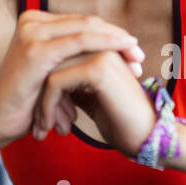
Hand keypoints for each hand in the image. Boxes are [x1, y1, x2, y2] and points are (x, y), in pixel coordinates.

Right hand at [0, 10, 143, 149]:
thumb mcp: (53, 72)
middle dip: (117, 37)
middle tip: (140, 53)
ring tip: (136, 58)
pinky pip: (80, 42)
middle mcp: (30, 21)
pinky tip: (123, 53)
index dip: (110, 34)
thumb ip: (73, 56)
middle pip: (87, 23)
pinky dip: (105, 45)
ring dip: (116, 42)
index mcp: (35, 23)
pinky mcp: (36, 49)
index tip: (133, 50)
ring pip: (87, 29)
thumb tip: (111, 48)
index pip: (81, 23)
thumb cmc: (27, 103)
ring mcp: (32, 32)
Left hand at [34, 51, 154, 156]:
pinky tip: (49, 127)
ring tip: (42, 129)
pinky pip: (56, 82)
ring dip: (43, 103)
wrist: (147, 139)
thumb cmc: (121, 123)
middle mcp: (102, 45)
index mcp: (103, 48)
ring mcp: (101, 53)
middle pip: (53, 61)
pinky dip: (48, 106)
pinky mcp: (97, 68)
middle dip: (41, 94)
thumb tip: (49, 82)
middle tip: (38, 124)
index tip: (41, 112)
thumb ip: (74, 85)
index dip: (47, 84)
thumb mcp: (92, 98)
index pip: (61, 56)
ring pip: (50, 71)